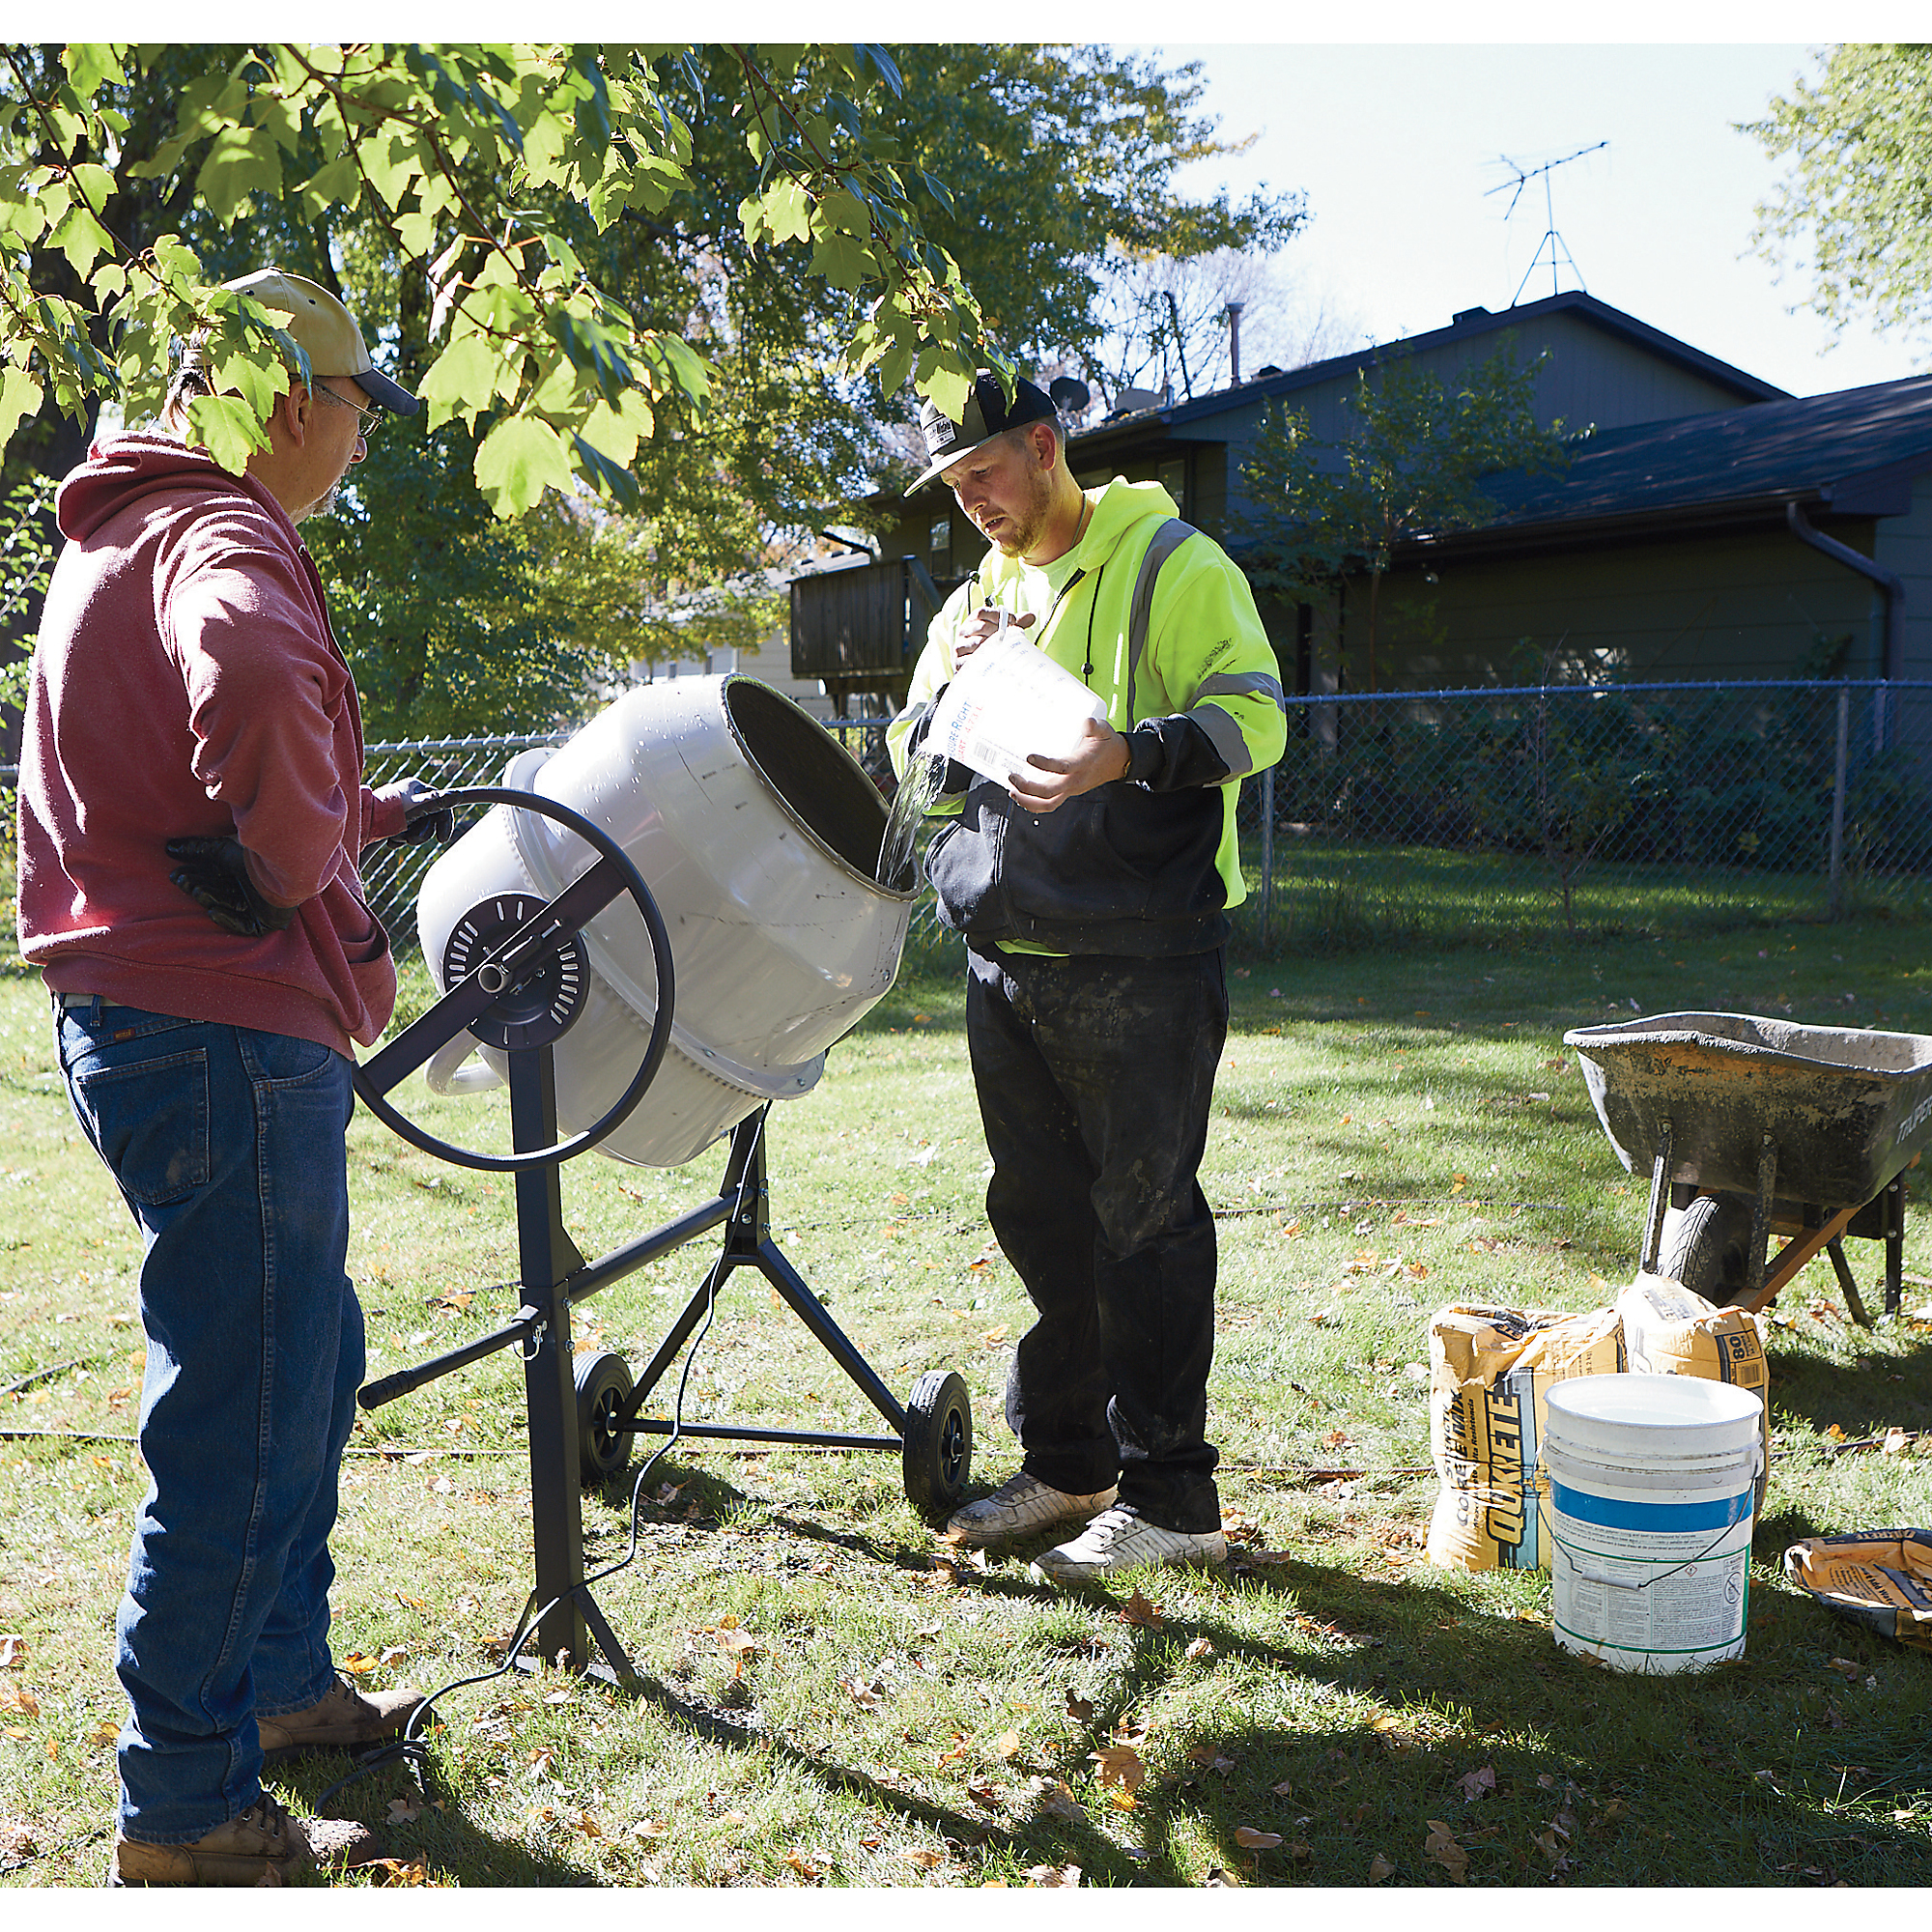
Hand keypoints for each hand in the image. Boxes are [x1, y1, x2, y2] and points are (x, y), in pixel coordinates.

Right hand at [165, 836, 297, 936]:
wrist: (287, 861)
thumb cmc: (257, 853)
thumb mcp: (222, 848)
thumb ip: (196, 848)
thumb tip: (169, 847)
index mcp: (239, 874)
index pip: (211, 879)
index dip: (193, 877)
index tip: (175, 875)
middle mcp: (248, 891)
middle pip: (216, 892)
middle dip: (198, 887)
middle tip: (182, 881)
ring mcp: (257, 907)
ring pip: (226, 905)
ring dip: (210, 898)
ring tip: (198, 890)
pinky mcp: (267, 921)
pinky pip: (244, 926)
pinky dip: (229, 919)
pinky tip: (213, 911)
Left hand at [384, 777, 456, 847]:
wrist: (361, 821)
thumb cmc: (388, 812)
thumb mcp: (417, 807)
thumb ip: (439, 802)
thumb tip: (458, 795)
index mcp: (416, 787)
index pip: (442, 804)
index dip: (445, 823)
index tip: (442, 840)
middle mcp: (409, 795)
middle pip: (429, 820)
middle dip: (421, 834)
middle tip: (410, 840)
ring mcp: (400, 808)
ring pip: (417, 827)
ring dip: (409, 838)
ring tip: (396, 839)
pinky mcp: (391, 819)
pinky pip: (404, 831)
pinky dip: (400, 839)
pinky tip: (391, 841)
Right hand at [953, 604, 1031, 664]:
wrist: (978, 669)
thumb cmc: (991, 646)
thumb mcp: (1003, 633)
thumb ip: (1015, 624)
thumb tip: (1031, 616)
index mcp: (972, 621)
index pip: (981, 613)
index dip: (998, 615)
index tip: (1013, 621)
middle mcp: (963, 632)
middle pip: (981, 626)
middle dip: (999, 632)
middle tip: (1011, 638)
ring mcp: (960, 647)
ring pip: (977, 643)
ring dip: (993, 647)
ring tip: (1004, 650)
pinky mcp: (959, 662)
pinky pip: (970, 659)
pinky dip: (983, 660)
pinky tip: (993, 660)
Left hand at [1005, 718, 1133, 813]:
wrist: (1118, 761)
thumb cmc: (1107, 745)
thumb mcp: (1104, 730)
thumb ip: (1094, 726)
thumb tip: (1085, 722)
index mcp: (1083, 764)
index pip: (1063, 768)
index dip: (1045, 764)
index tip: (1029, 757)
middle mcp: (1076, 781)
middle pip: (1049, 793)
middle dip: (1028, 788)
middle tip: (1012, 776)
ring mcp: (1071, 789)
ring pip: (1048, 804)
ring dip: (1028, 801)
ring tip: (1013, 791)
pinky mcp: (1068, 792)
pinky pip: (1050, 804)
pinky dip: (1033, 804)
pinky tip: (1021, 795)